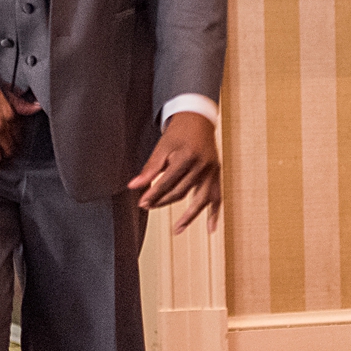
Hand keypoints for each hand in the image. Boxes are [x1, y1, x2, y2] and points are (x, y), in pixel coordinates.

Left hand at [127, 111, 220, 232]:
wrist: (198, 120)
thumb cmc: (178, 133)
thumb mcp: (161, 146)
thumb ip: (150, 168)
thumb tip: (133, 185)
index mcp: (186, 157)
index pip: (167, 182)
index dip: (153, 194)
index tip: (142, 203)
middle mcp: (202, 166)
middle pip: (181, 192)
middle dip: (163, 201)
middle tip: (148, 206)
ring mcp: (212, 172)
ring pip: (200, 199)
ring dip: (189, 216)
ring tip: (177, 229)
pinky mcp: (217, 175)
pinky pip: (217, 198)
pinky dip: (215, 214)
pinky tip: (211, 228)